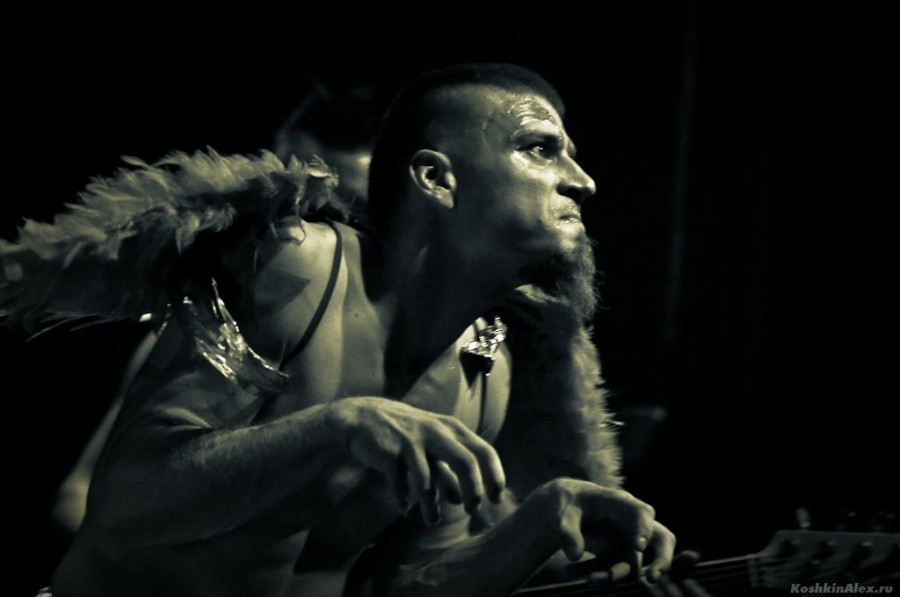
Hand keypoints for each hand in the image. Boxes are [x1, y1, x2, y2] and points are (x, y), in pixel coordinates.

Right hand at [326, 397, 505, 524]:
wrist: (362, 417)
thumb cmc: (404, 435)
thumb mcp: (431, 448)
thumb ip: (446, 472)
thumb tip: (460, 501)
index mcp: (451, 428)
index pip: (484, 451)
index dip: (495, 475)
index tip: (497, 499)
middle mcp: (436, 431)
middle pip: (466, 462)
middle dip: (473, 490)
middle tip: (473, 511)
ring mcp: (412, 441)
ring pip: (429, 480)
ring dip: (431, 506)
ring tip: (431, 521)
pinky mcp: (389, 452)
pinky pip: (399, 482)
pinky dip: (402, 498)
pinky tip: (402, 507)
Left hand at [536, 478, 675, 583]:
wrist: (563, 510)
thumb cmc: (567, 505)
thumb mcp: (562, 515)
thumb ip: (567, 532)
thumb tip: (574, 555)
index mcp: (620, 502)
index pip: (642, 512)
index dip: (643, 529)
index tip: (638, 546)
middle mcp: (631, 522)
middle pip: (661, 538)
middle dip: (662, 558)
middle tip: (653, 577)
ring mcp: (627, 540)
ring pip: (631, 562)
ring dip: (613, 575)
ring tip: (590, 581)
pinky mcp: (617, 555)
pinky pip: (612, 569)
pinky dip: (595, 573)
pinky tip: (569, 572)